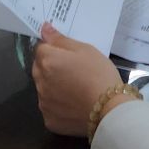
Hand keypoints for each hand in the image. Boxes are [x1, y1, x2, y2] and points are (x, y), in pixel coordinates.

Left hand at [32, 23, 123, 137]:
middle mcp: (39, 81)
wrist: (109, 109)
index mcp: (47, 61)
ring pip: (43, 88)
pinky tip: (73, 105)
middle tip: (73, 71)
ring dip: (52, 86)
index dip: (54, 49)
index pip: (41, 48)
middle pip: (39, 68)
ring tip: (75, 89)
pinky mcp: (49, 120)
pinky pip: (49, 108)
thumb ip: (61, 40)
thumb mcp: (85, 50)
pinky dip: (57, 105)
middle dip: (50, 67)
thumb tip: (44, 28)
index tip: (69, 55)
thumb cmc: (99, 74)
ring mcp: (43, 103)